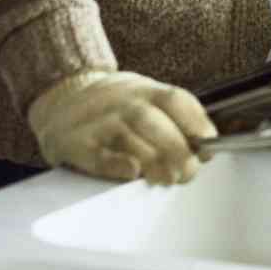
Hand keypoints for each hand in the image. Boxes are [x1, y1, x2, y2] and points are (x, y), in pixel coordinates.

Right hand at [26, 71, 216, 185]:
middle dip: (176, 149)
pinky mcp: (76, 142)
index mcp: (145, 90)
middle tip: (187, 173)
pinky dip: (115, 163)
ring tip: (168, 178)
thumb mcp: (146, 98)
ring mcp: (99, 121)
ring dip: (153, 161)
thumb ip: (176, 120)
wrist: (62, 95)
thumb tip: (206, 150)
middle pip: (154, 122)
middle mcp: (123, 102)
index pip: (176, 101)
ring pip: (129, 138)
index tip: (208, 148)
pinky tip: (131, 172)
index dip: (196, 125)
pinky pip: (97, 154)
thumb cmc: (115, 106)